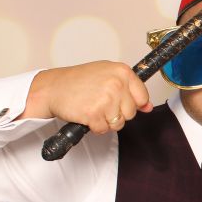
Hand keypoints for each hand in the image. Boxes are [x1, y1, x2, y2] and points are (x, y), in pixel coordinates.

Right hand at [22, 61, 152, 132]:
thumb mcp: (107, 76)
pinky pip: (103, 129)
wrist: (53, 87)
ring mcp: (106, 98)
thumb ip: (130, 89)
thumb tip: (148, 107)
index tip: (121, 102)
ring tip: (93, 107)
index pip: (143, 96)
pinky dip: (95, 127)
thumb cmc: (79, 81)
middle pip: (131, 112)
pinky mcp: (94, 113)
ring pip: (119, 123)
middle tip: (101, 103)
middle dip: (117, 113)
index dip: (133, 103)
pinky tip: (86, 114)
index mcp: (122, 71)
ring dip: (106, 121)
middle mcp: (116, 83)